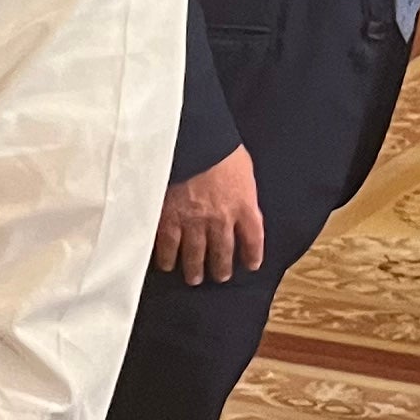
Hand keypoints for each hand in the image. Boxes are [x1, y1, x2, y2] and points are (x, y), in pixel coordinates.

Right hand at [154, 144, 264, 284]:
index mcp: (243, 205)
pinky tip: (166, 265)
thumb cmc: (216, 146)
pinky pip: (168, 248)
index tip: (251, 264)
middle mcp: (220, 220)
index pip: (253, 239)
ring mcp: (193, 223)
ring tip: (193, 279)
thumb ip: (242, 188)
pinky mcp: (168, 220)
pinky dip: (167, 259)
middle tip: (220, 277)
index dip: (252, 255)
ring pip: (195, 256)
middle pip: (223, 253)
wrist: (189, 141)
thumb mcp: (242, 166)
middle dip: (221, 268)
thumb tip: (240, 195)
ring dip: (194, 270)